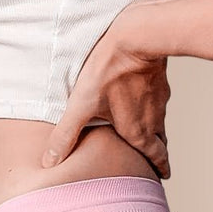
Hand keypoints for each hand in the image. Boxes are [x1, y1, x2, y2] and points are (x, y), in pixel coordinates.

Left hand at [40, 0, 170, 178]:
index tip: (164, 175)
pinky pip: (158, 99)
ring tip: (148, 132)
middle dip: (158, 153)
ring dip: (156, 130)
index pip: (155, 157)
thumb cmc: (109, 72)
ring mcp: (159, 99)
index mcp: (137, 131)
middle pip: (160, 142)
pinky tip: (143, 97)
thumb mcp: (81, 106)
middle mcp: (153, 118)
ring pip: (160, 120)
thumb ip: (65, 135)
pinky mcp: (159, 79)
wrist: (138, 36)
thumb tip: (49, 162)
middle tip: (158, 160)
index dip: (159, 168)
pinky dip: (153, 106)